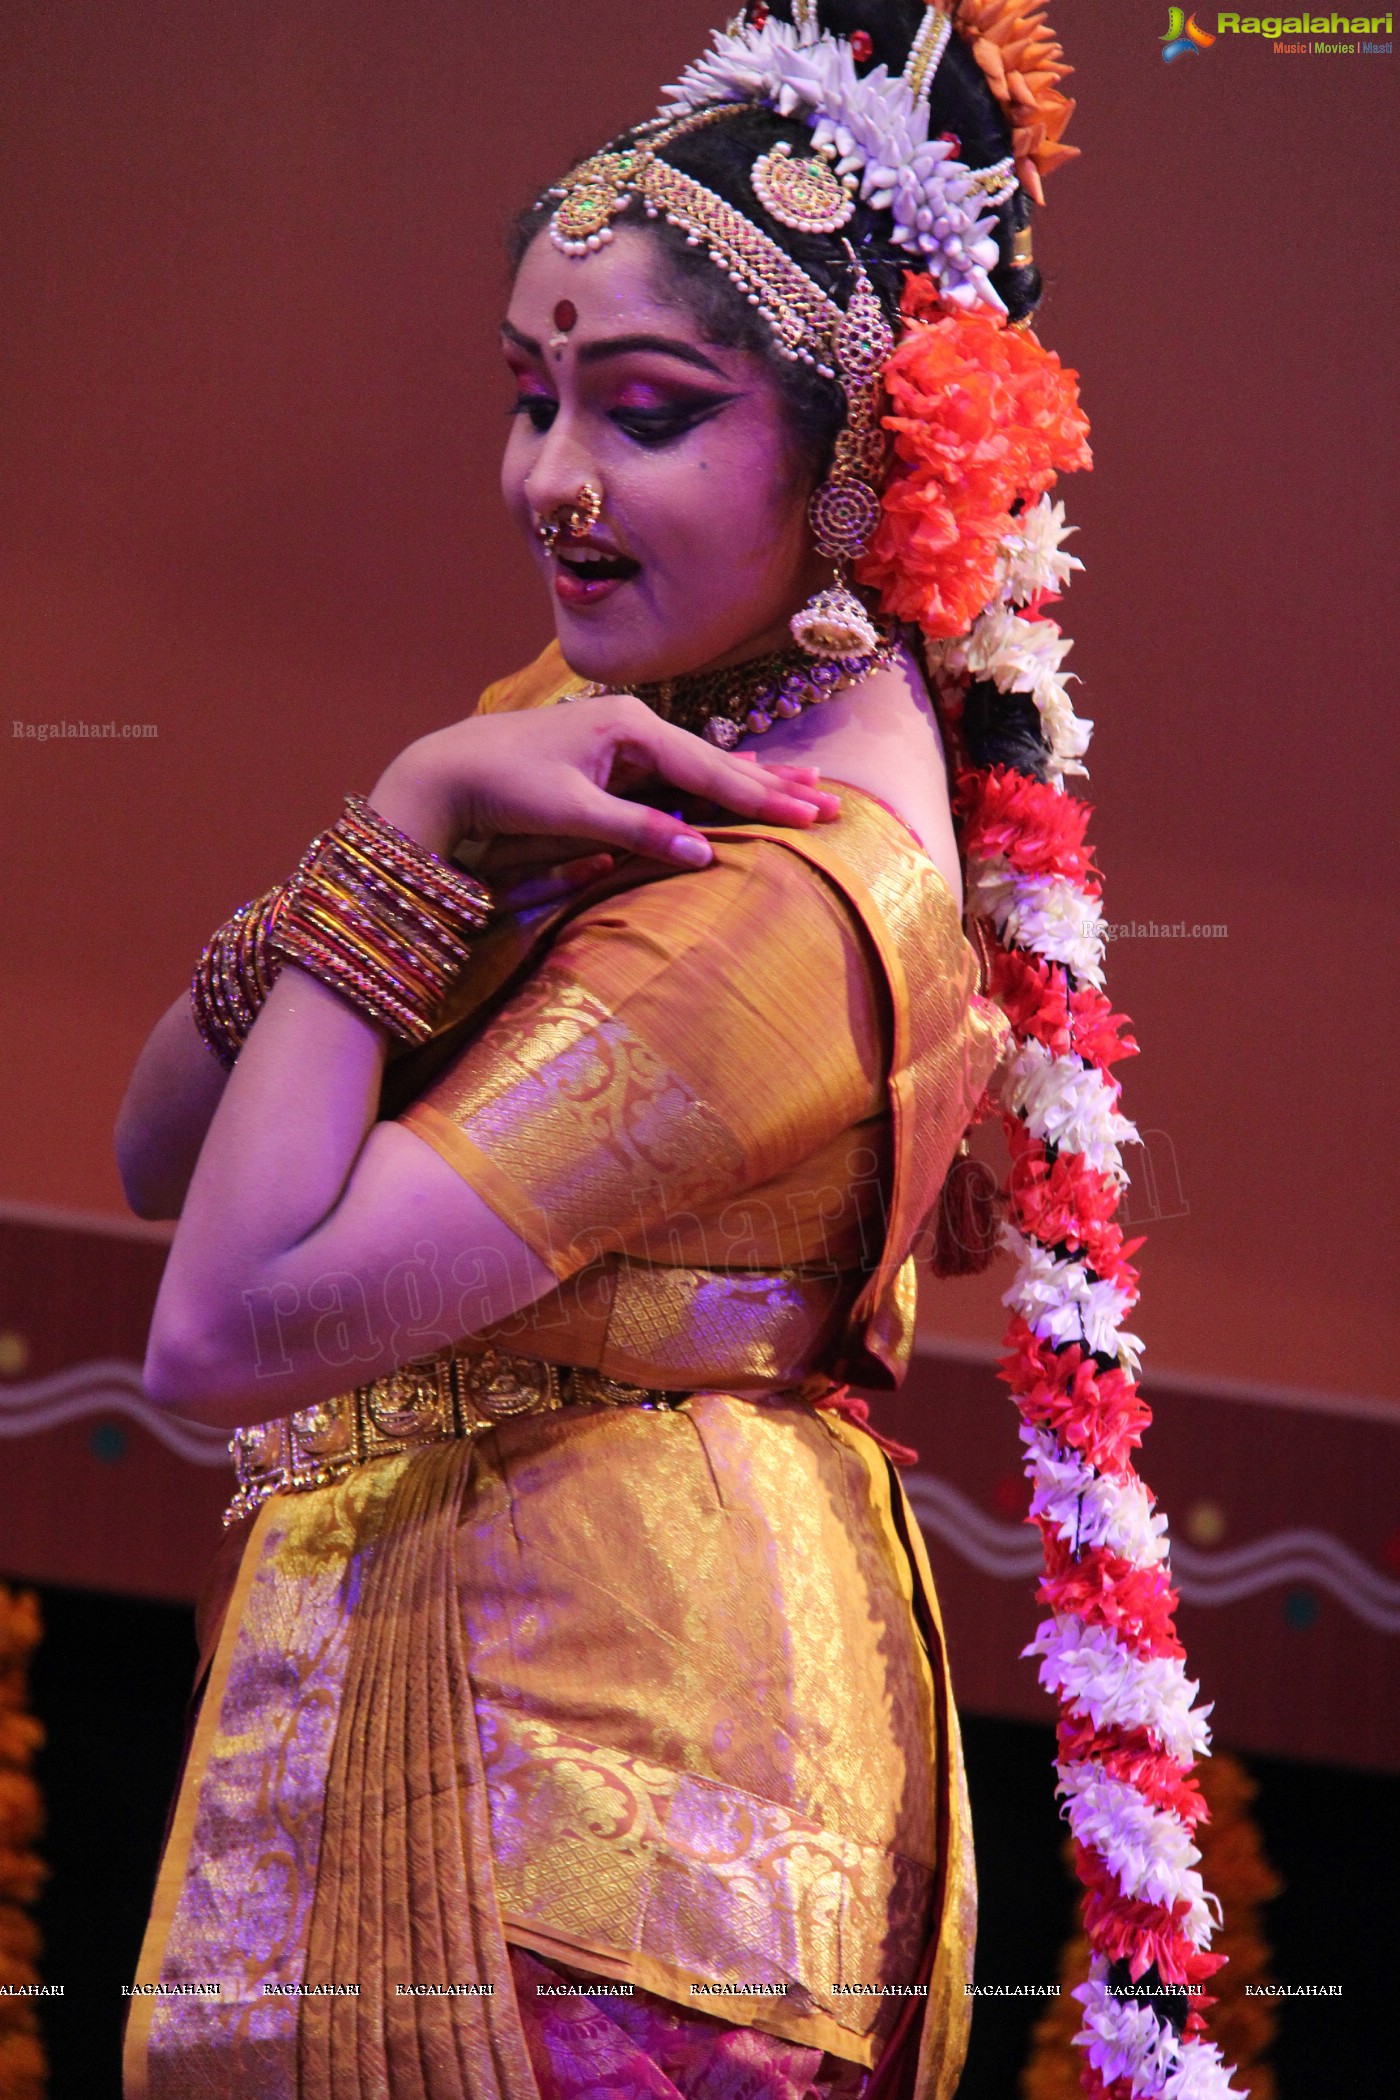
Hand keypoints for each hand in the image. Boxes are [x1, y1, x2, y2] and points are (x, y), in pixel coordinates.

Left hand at [368, 694, 841, 869]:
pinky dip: (717, 786)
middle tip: (831, 805)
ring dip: (754, 782)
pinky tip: (744, 789)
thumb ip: (637, 831)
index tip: (808, 815)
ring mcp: (626, 739)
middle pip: (718, 762)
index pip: (709, 769)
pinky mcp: (615, 759)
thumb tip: (700, 852)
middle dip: (775, 786)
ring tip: (807, 790)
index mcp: (629, 727)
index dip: (761, 797)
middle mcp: (634, 725)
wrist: (449, 771)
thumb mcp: (570, 814)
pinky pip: (680, 775)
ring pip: (704, 766)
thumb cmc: (504, 788)